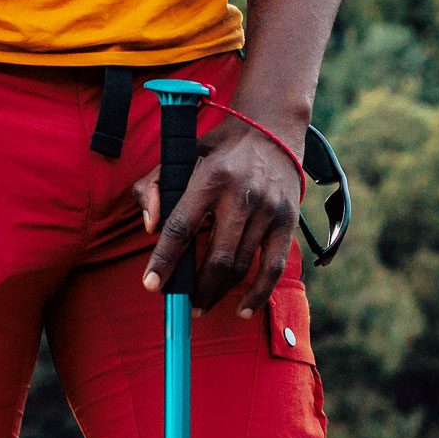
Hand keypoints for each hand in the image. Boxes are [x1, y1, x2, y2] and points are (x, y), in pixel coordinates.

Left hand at [135, 113, 303, 318]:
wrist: (272, 128)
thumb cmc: (220, 148)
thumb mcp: (182, 154)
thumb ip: (155, 185)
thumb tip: (150, 226)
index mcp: (210, 178)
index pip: (181, 227)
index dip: (164, 259)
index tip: (151, 284)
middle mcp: (241, 195)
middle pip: (216, 256)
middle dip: (197, 287)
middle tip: (183, 303)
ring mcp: (268, 210)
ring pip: (241, 265)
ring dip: (219, 292)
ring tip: (202, 305)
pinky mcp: (287, 221)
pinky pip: (274, 267)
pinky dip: (258, 294)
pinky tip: (242, 309)